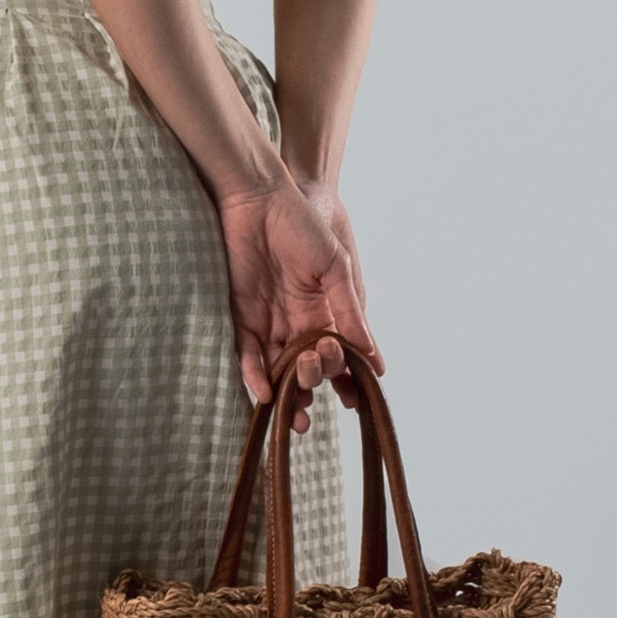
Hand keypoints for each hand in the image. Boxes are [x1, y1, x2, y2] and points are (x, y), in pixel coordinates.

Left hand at [215, 172, 381, 429]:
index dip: (345, 378)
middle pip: (308, 365)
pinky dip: (256, 376)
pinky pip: (248, 354)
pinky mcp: (242, 316)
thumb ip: (351, 313)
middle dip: (315, 384)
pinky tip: (268, 394)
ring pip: (279, 368)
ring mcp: (269, 320)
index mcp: (325, 310)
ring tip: (299, 417)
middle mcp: (297, 320)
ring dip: (289, 394)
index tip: (353, 399)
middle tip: (317, 384)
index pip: (338, 354)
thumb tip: (374, 359)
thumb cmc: (305, 225)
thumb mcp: (336, 269)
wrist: (261, 200)